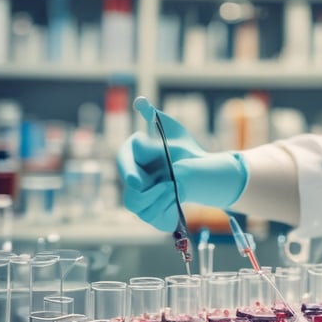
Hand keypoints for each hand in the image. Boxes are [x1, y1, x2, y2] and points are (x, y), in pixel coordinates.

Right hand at [117, 96, 247, 230]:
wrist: (198, 168)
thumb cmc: (181, 146)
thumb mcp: (170, 129)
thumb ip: (154, 117)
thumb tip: (141, 102)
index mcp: (131, 156)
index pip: (123, 161)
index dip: (127, 171)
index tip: (136, 181)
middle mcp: (130, 180)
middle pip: (130, 192)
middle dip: (151, 191)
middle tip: (170, 185)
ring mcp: (138, 199)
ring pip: (140, 207)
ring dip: (160, 199)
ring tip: (177, 189)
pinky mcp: (151, 214)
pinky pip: (154, 218)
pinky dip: (167, 210)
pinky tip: (178, 200)